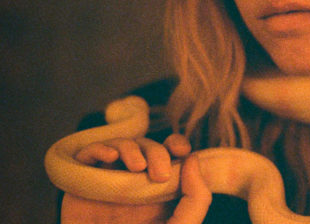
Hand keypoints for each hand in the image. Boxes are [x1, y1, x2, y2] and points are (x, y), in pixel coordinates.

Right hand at [60, 134, 211, 223]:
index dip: (175, 143)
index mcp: (158, 191)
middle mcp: (134, 183)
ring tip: (137, 166)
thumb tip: (192, 158)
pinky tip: (110, 157)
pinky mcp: (81, 186)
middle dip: (157, 152)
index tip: (179, 150)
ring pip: (121, 146)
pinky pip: (88, 155)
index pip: (169, 153)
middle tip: (159, 175)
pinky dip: (99, 148)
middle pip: (147, 147)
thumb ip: (196, 198)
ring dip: (132, 148)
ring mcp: (108, 183)